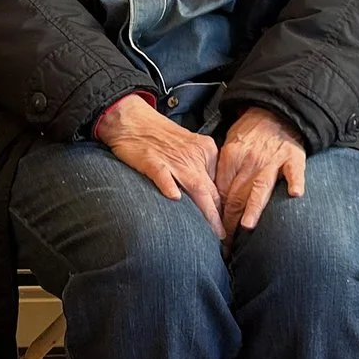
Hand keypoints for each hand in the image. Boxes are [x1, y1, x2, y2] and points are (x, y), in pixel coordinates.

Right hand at [93, 93, 222, 237]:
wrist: (132, 119)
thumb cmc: (159, 136)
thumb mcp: (189, 148)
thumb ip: (200, 169)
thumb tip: (210, 197)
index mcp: (206, 151)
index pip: (219, 187)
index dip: (223, 210)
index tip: (226, 229)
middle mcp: (194, 156)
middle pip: (211, 191)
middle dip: (219, 218)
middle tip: (225, 240)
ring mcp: (173, 158)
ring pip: (195, 186)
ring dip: (205, 210)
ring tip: (212, 231)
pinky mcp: (152, 160)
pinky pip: (162, 174)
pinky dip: (169, 185)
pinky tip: (174, 198)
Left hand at [216, 106, 306, 238]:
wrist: (274, 111)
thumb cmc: (249, 134)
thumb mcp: (230, 148)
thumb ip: (224, 173)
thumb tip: (214, 202)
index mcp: (231, 158)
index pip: (221, 192)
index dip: (218, 215)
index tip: (215, 235)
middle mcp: (250, 161)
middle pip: (237, 195)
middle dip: (231, 222)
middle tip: (226, 246)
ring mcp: (272, 160)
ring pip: (260, 187)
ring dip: (253, 206)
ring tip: (247, 225)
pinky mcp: (293, 158)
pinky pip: (294, 171)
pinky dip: (295, 181)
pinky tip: (295, 194)